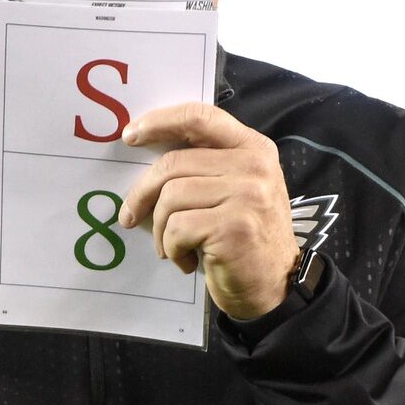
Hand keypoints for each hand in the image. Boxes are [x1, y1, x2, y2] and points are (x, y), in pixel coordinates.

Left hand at [117, 102, 300, 319]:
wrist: (274, 287)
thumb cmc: (244, 238)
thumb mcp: (236, 189)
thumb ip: (206, 165)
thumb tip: (146, 149)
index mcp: (254, 148)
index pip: (200, 116)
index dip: (160, 121)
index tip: (130, 135)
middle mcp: (255, 166)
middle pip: (174, 163)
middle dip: (142, 193)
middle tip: (130, 215)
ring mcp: (248, 195)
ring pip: (171, 197)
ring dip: (160, 229)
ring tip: (170, 246)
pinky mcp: (235, 227)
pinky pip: (178, 228)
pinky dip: (172, 248)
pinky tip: (186, 260)